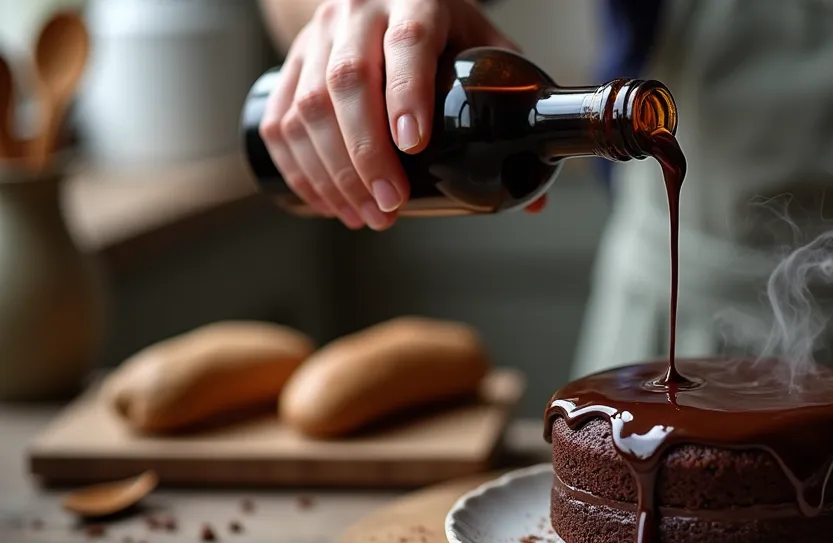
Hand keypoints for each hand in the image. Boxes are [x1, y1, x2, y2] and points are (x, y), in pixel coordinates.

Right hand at [259, 0, 515, 229]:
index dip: (408, 92)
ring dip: (334, 171)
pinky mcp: (289, 63)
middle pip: (348, 81)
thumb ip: (511, 109)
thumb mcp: (482, 46)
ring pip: (307, 105)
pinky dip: (300, 169)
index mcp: (415, 0)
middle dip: (366, 153)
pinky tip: (328, 203)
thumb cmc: (443, 28)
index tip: (415, 146)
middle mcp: (358, 11)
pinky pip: (279, 119)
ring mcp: (317, 37)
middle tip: (390, 204)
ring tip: (368, 216)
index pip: (408, 41)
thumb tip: (537, 201)